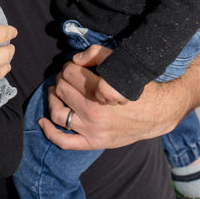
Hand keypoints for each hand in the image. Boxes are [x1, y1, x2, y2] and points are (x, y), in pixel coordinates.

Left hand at [40, 45, 189, 149]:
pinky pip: (64, 141)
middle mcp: (94, 113)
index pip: (70, 73)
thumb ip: (97, 55)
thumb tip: (75, 59)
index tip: (74, 67)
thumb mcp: (122, 66)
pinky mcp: (93, 143)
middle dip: (61, 79)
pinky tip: (42, 121)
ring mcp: (92, 131)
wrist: (157, 114)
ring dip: (52, 99)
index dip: (69, 67)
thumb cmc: (139, 88)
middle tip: (67, 77)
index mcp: (100, 92)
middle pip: (62, 90)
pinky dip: (49, 132)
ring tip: (55, 92)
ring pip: (58, 112)